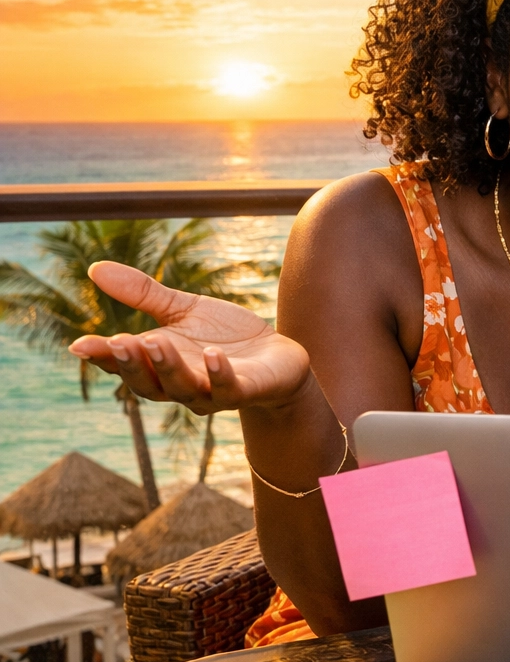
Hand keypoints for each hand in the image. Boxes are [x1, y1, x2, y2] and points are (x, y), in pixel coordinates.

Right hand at [70, 261, 311, 413]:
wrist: (278, 357)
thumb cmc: (226, 336)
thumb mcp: (184, 310)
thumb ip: (144, 294)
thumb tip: (94, 268)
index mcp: (160, 365)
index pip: (125, 366)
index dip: (103, 358)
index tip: (80, 346)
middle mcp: (181, 385)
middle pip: (149, 384)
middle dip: (132, 365)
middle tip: (117, 343)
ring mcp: (213, 393)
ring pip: (184, 388)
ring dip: (169, 367)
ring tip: (155, 342)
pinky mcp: (246, 391)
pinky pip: (229, 389)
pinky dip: (219, 374)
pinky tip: (213, 355)